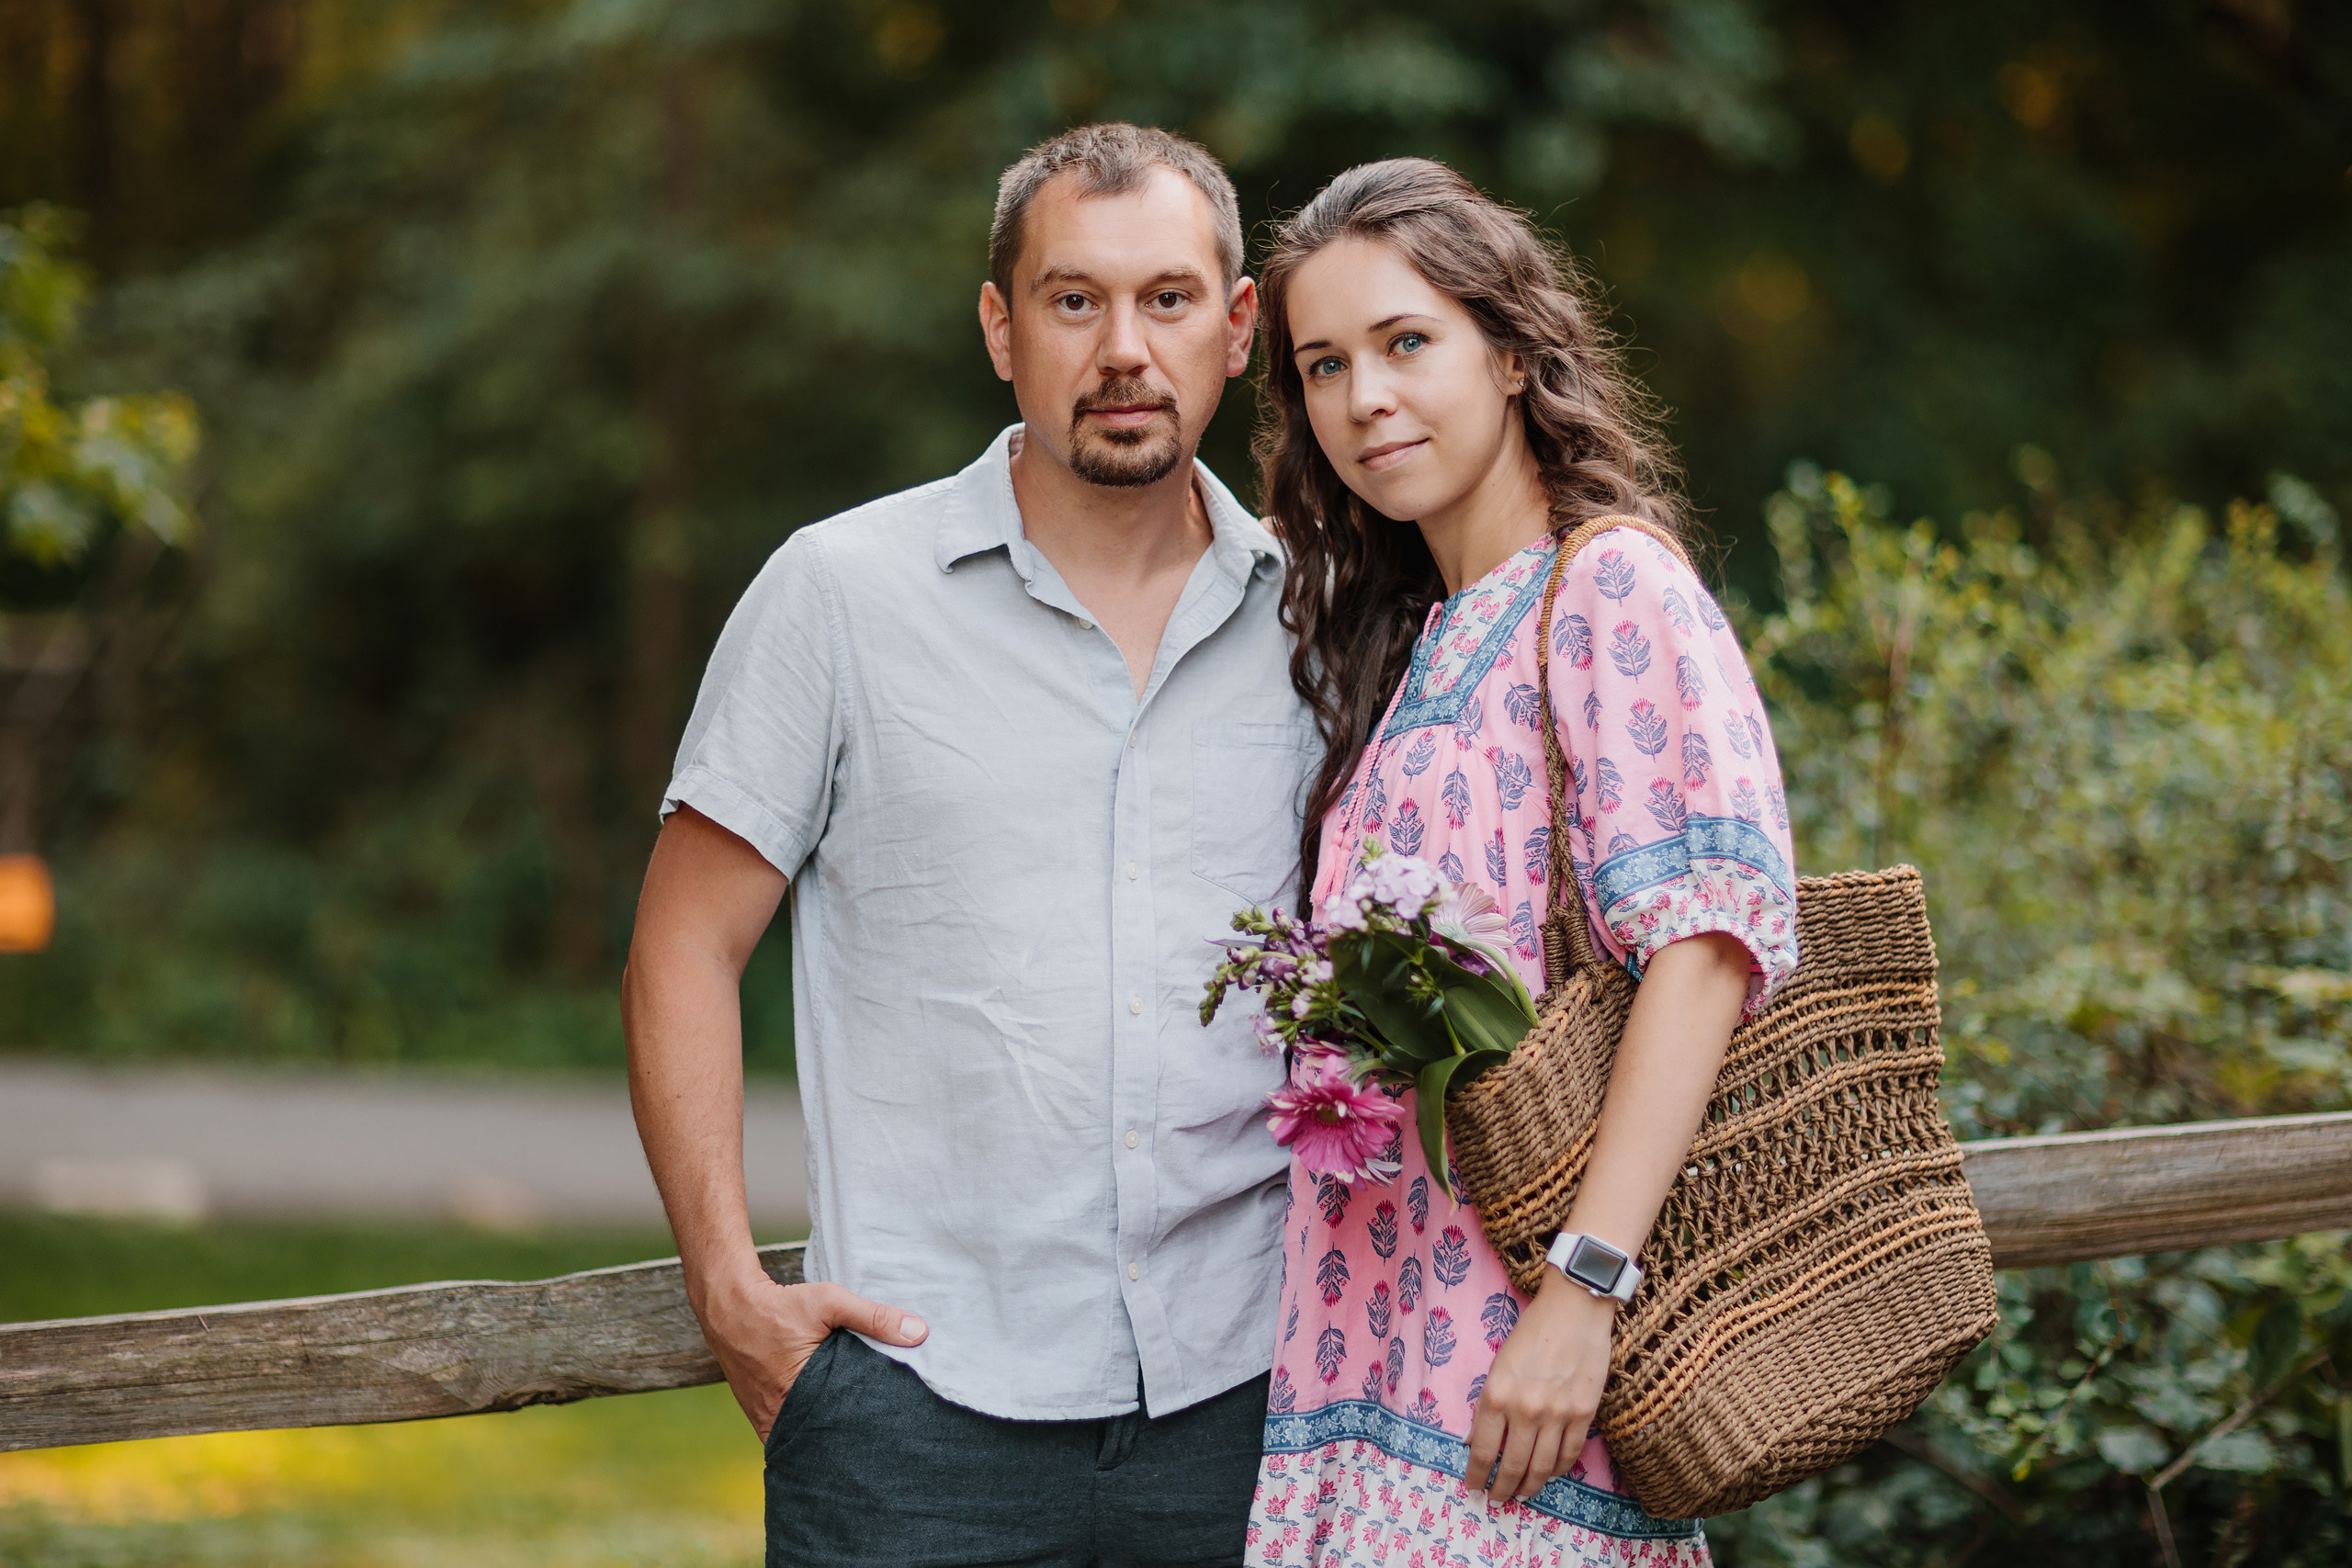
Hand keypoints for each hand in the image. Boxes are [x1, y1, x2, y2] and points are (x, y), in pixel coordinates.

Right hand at [696, 1273, 927, 1439]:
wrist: (729, 1306)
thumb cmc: (779, 1305)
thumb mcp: (830, 1302)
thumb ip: (874, 1317)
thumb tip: (920, 1333)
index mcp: (796, 1396)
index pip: (840, 1430)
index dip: (865, 1432)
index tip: (890, 1431)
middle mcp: (778, 1417)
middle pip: (823, 1440)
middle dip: (849, 1439)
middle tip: (881, 1436)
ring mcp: (766, 1420)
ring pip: (805, 1439)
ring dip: (827, 1435)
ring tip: (858, 1433)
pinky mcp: (760, 1416)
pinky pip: (789, 1432)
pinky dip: (808, 1429)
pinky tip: (828, 1423)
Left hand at [1465, 1269, 1613, 1500]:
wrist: (1576, 1308)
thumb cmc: (1532, 1331)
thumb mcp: (1499, 1364)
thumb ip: (1489, 1404)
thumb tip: (1475, 1440)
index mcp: (1496, 1394)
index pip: (1481, 1450)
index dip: (1476, 1475)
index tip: (1474, 1488)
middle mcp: (1525, 1409)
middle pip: (1512, 1466)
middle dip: (1502, 1489)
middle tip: (1497, 1500)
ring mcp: (1557, 1414)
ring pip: (1541, 1467)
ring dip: (1529, 1487)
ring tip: (1521, 1495)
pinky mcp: (1584, 1414)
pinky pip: (1568, 1454)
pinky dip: (1557, 1470)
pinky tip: (1548, 1473)